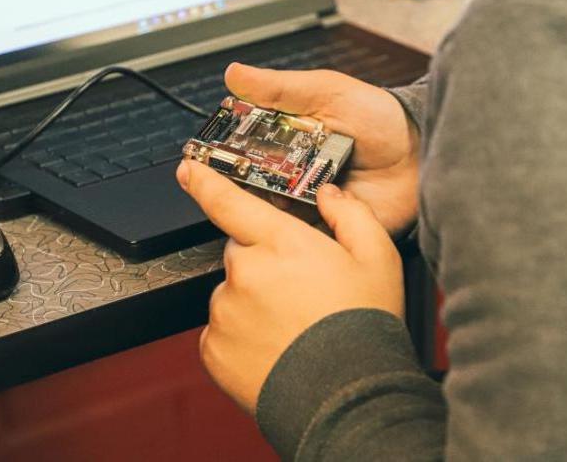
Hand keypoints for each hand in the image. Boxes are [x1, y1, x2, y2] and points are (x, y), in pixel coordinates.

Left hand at [177, 159, 403, 414]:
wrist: (344, 398)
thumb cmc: (363, 327)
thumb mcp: (378, 259)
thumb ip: (351, 215)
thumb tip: (330, 194)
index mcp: (282, 243)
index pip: (229, 201)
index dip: (204, 180)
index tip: (189, 168)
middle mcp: (245, 272)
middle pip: (241, 253)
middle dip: (263, 263)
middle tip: (299, 291)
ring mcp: (225, 312)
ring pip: (232, 294)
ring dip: (252, 302)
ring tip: (292, 327)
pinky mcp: (213, 349)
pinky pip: (221, 332)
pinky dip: (241, 336)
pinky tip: (275, 347)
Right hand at [224, 62, 419, 236]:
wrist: (422, 152)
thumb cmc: (379, 117)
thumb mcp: (326, 91)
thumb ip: (279, 87)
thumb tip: (234, 74)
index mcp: (286, 141)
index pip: (242, 151)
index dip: (222, 154)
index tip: (201, 157)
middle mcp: (293, 174)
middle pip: (252, 186)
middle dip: (240, 186)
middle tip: (235, 181)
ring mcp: (310, 202)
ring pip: (273, 213)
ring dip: (267, 210)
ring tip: (267, 198)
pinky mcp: (329, 229)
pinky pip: (304, 238)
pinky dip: (296, 233)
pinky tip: (295, 219)